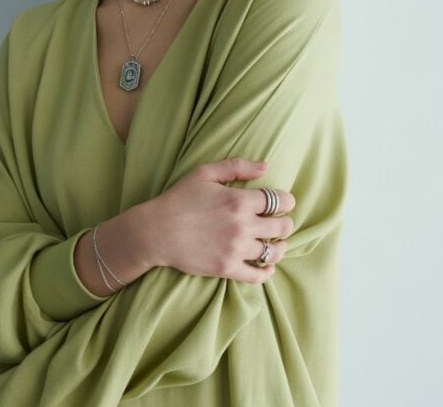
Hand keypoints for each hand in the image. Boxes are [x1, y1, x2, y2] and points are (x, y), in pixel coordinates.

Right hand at [146, 158, 295, 283]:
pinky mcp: (227, 269)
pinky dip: (267, 271)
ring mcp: (235, 249)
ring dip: (280, 246)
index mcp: (239, 200)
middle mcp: (242, 226)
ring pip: (273, 251)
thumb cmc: (180, 199)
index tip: (284, 202)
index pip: (278, 201)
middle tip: (281, 222)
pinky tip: (266, 265)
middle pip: (282, 226)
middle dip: (285, 223)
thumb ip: (237, 167)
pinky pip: (258, 275)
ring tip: (277, 243)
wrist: (156, 231)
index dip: (286, 201)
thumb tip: (266, 166)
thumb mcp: (205, 173)